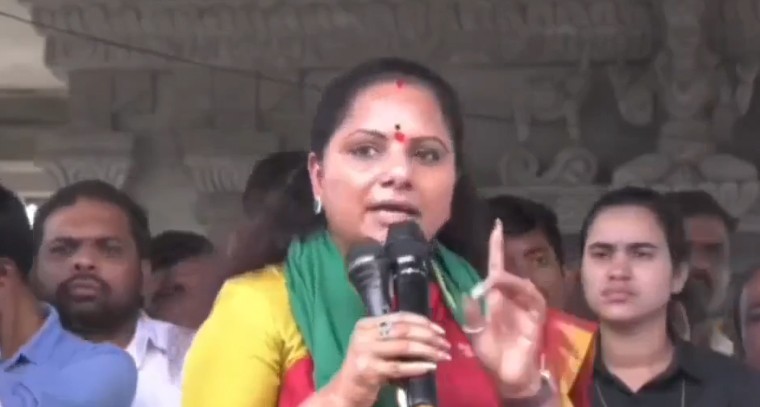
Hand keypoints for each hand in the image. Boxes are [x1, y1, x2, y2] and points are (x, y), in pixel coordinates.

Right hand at [326, 312, 450, 406]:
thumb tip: (431, 333)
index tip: (440, 331)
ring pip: (404, 347)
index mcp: (366, 324)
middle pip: (403, 330)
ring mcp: (365, 352)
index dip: (423, 322)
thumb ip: (395, 337)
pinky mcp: (369, 371)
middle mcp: (364, 335)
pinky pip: (399, 367)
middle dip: (429, 336)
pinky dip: (417, 366)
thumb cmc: (366, 367)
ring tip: (443, 356)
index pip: (399, 317)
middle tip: (445, 344)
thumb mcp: (376, 346)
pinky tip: (430, 367)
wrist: (345, 391)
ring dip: (428, 351)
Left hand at [464, 219, 547, 398]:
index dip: (496, 248)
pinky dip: (525, 293)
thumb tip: (467, 292)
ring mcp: (525, 308)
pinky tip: (516, 289)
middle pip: (509, 273)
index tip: (497, 226)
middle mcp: (511, 299)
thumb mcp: (475, 334)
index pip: (496, 268)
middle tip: (493, 246)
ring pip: (522, 285)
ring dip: (510, 279)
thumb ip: (470, 315)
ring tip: (497, 278)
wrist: (508, 375)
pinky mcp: (536, 319)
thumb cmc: (491, 354)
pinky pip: (535, 300)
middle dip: (501, 257)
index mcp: (495, 299)